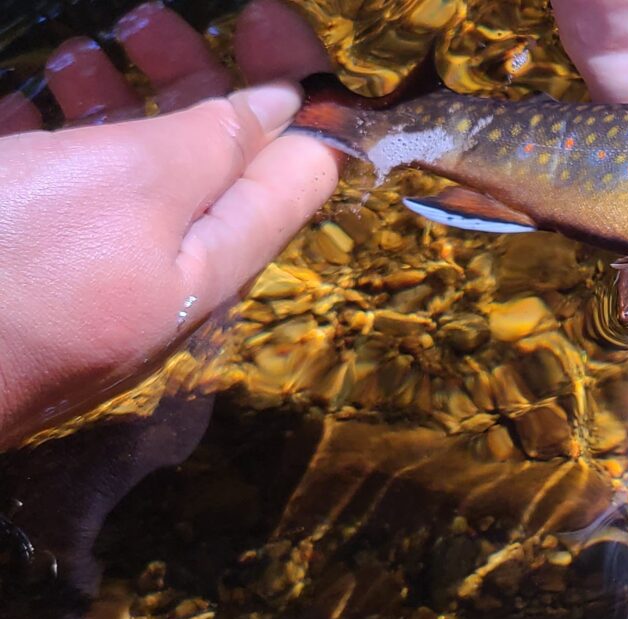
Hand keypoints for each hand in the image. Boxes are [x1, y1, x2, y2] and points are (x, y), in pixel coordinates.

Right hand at [0, 0, 338, 447]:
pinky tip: (14, 108)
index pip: (295, 168)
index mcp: (210, 259)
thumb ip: (214, 146)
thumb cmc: (10, 262)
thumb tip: (282, 110)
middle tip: (144, 19)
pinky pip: (47, 200)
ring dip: (110, 103)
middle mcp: (157, 275)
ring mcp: (82, 280)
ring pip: (120, 177)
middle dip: (191, 80)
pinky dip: (44, 144)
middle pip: (206, 165)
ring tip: (73, 55)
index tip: (261, 15)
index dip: (295, 85)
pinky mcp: (14, 276)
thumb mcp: (128, 183)